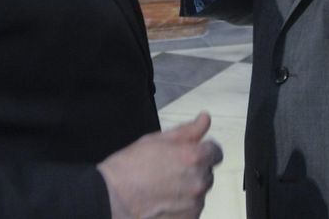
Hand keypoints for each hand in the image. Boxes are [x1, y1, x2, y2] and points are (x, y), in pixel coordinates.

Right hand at [99, 112, 221, 218]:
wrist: (112, 198)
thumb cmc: (129, 168)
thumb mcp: (156, 140)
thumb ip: (187, 130)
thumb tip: (204, 119)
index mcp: (193, 157)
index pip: (216, 152)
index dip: (203, 150)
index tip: (193, 153)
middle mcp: (198, 181)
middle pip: (207, 172)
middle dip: (193, 170)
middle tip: (169, 171)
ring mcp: (194, 204)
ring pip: (199, 192)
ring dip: (188, 189)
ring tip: (163, 188)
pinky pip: (192, 210)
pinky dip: (182, 206)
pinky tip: (164, 201)